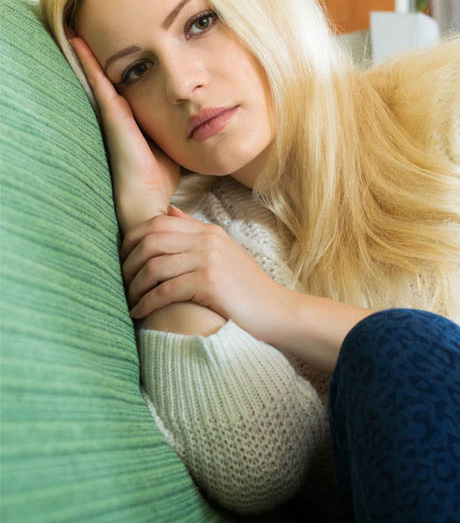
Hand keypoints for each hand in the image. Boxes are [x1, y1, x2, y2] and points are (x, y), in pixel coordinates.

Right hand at [68, 34, 179, 233]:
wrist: (148, 201)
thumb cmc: (159, 178)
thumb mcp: (169, 145)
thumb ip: (172, 130)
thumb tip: (189, 121)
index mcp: (132, 120)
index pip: (125, 88)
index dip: (121, 68)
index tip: (118, 46)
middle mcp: (119, 115)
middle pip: (107, 78)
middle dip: (99, 56)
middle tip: (85, 29)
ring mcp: (113, 115)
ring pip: (99, 77)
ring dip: (87, 54)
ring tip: (75, 28)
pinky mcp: (113, 117)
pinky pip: (98, 82)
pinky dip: (88, 62)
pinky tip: (78, 42)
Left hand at [120, 206, 286, 338]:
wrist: (276, 311)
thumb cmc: (247, 288)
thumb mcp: (224, 252)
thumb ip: (196, 232)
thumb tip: (169, 210)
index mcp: (209, 231)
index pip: (158, 223)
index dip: (131, 240)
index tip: (122, 260)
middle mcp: (208, 240)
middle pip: (150, 242)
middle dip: (128, 264)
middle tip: (120, 283)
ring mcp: (209, 259)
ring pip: (153, 267)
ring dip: (134, 287)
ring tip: (129, 300)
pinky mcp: (209, 282)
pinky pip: (165, 290)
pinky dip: (147, 303)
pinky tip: (140, 313)